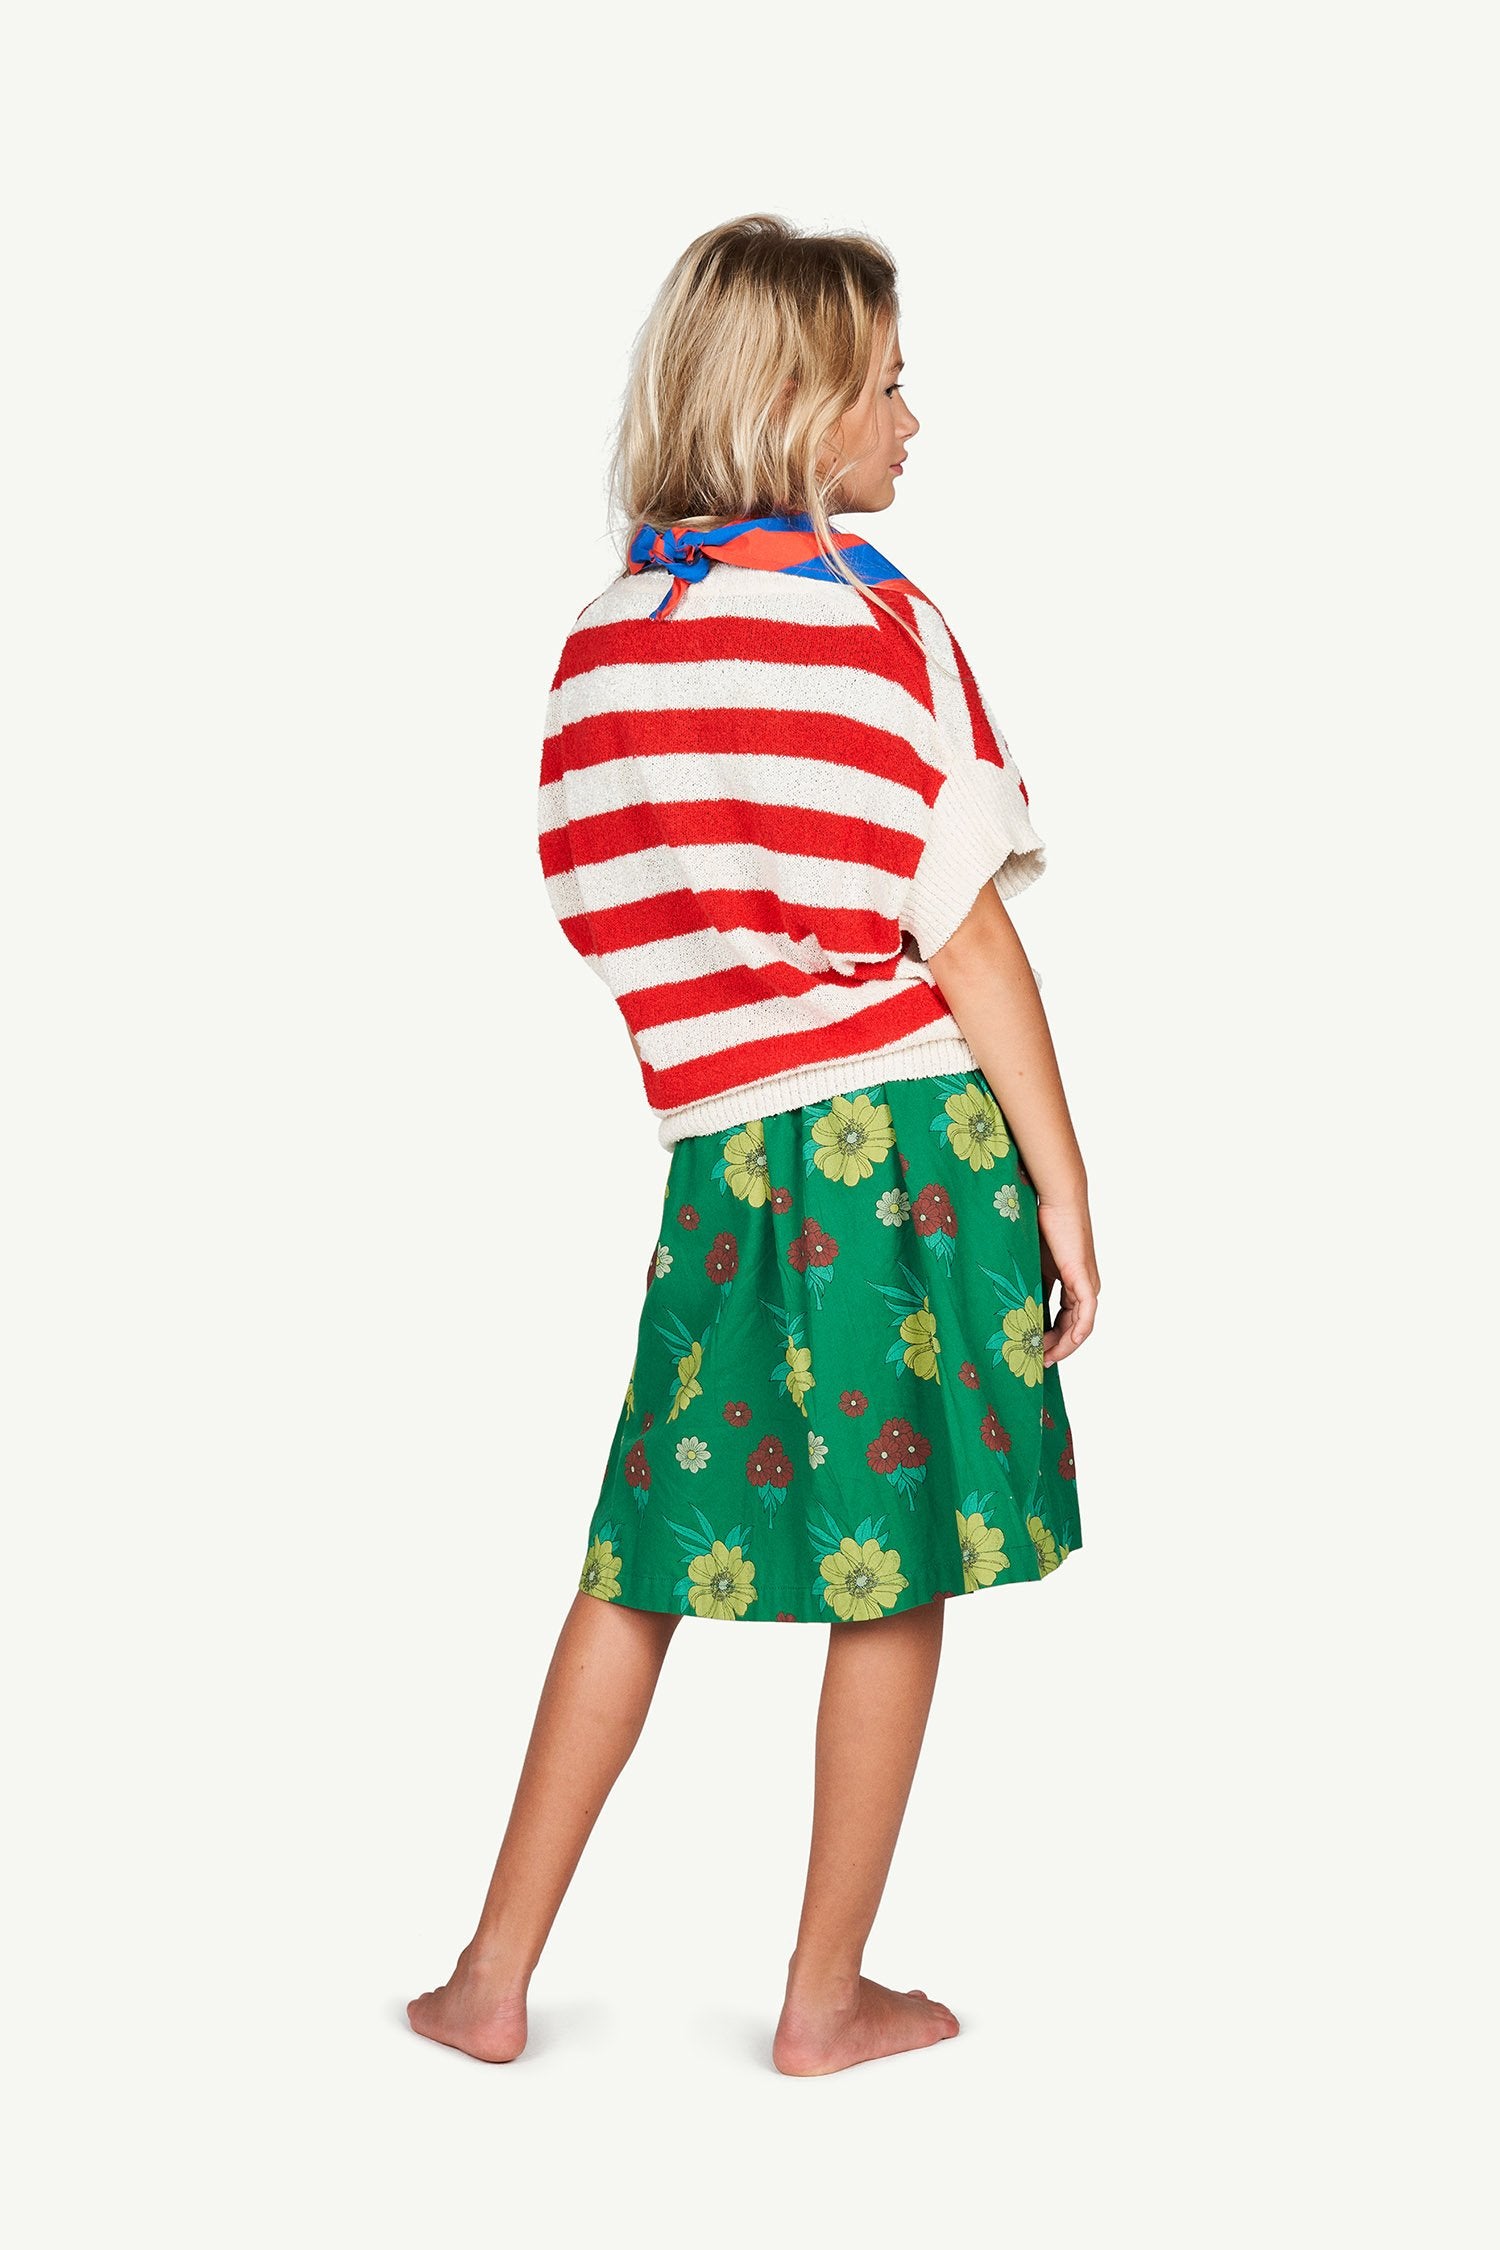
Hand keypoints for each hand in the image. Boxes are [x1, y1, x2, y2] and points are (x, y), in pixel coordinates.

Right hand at [1035, 1198, 1099, 1366]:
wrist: (1056, 1200)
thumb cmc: (1040, 1222)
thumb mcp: (1030, 1261)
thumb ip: (1027, 1282)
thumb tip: (1007, 1304)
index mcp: (1071, 1282)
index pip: (1062, 1319)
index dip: (1048, 1338)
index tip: (1031, 1351)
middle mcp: (1083, 1286)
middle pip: (1071, 1327)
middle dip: (1054, 1347)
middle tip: (1035, 1362)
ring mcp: (1086, 1284)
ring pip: (1079, 1326)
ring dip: (1063, 1345)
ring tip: (1044, 1358)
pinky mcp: (1084, 1280)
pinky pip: (1085, 1315)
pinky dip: (1077, 1333)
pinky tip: (1067, 1345)